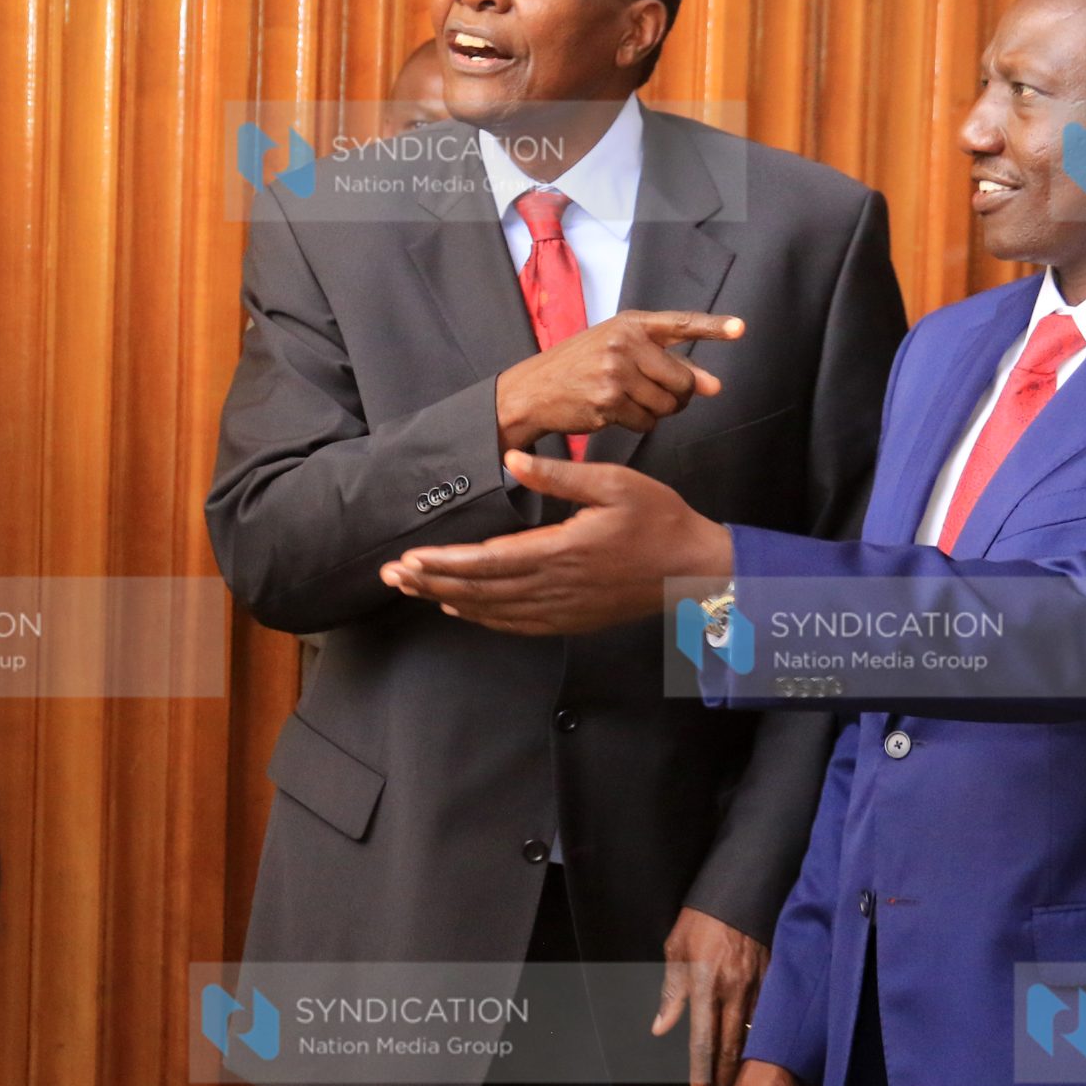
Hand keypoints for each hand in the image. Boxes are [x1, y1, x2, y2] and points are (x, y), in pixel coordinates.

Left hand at [381, 451, 736, 633]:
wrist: (695, 569)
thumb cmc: (658, 519)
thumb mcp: (615, 483)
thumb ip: (561, 475)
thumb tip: (512, 461)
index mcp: (562, 550)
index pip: (489, 560)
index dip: (445, 562)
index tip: (409, 558)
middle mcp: (556, 586)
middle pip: (480, 590)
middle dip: (431, 582)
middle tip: (390, 576)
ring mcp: (563, 608)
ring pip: (493, 610)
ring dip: (449, 599)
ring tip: (413, 590)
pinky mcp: (571, 619)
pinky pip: (516, 624)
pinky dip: (483, 617)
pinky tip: (460, 608)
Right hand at [494, 311, 741, 450]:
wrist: (533, 390)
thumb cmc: (580, 368)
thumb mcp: (619, 351)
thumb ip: (668, 363)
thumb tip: (714, 385)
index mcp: (630, 324)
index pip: (680, 323)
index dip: (714, 328)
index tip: (741, 328)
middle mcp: (624, 343)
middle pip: (683, 381)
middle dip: (679, 396)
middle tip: (659, 395)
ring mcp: (615, 373)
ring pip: (668, 406)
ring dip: (658, 412)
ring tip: (630, 401)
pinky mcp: (608, 402)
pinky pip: (647, 422)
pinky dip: (639, 423)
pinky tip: (615, 413)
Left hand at [654, 907, 769, 1085]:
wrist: (739, 890)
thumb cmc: (700, 920)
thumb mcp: (675, 951)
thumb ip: (671, 993)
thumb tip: (662, 1027)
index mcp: (704, 985)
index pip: (702, 1041)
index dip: (701, 1074)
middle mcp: (732, 991)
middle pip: (729, 1049)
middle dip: (724, 1083)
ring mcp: (757, 986)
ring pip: (751, 1039)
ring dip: (742, 1069)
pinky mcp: (773, 979)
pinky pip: (769, 1018)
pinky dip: (763, 1042)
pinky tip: (761, 1060)